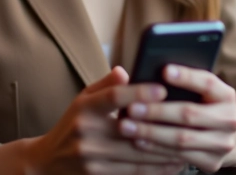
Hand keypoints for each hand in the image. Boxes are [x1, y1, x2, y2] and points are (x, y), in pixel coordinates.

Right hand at [21, 66, 186, 174]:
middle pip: (131, 129)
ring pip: (137, 154)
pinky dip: (157, 168)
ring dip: (165, 150)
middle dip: (160, 124)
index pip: (113, 97)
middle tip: (187, 119)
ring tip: (187, 142)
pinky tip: (173, 163)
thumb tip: (125, 71)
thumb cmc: (73, 124)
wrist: (48, 162)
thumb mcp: (83, 99)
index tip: (162, 89)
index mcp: (84, 108)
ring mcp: (92, 158)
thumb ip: (105, 85)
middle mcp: (86, 133)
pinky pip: (135, 172)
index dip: (138, 92)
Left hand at [117, 65, 235, 172]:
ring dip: (150, 132)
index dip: (186, 77)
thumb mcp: (201, 90)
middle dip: (157, 111)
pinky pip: (179, 156)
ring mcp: (222, 144)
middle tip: (131, 107)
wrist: (225, 135)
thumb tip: (154, 71)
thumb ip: (184, 81)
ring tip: (126, 126)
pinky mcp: (212, 162)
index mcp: (227, 95)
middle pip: (190, 114)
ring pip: (182, 138)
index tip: (164, 70)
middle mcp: (230, 120)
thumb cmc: (203, 104)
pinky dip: (156, 149)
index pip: (207, 83)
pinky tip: (138, 141)